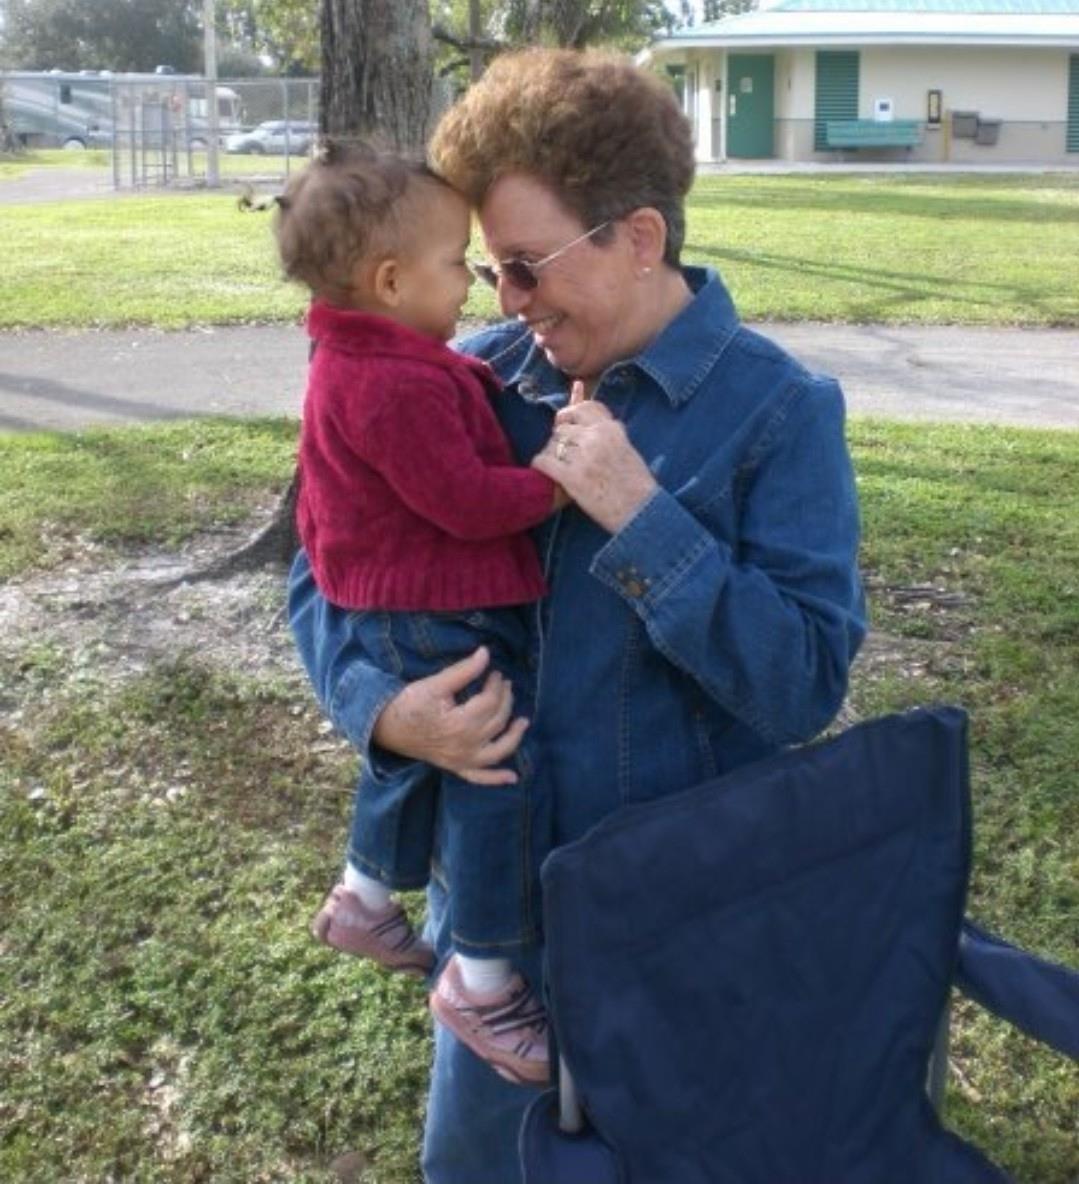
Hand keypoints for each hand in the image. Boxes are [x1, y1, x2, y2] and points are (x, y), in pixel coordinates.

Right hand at [371, 647, 527, 785]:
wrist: (386, 727)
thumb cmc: (409, 704)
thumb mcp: (435, 684)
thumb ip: (463, 670)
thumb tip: (486, 653)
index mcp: (460, 724)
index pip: (490, 702)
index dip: (496, 684)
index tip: (496, 672)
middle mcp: (466, 746)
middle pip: (497, 721)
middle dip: (505, 700)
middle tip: (504, 684)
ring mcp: (462, 760)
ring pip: (498, 751)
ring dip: (514, 737)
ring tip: (523, 722)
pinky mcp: (456, 768)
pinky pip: (480, 778)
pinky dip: (496, 778)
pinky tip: (513, 777)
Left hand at [532, 383, 657, 533]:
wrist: (640, 511)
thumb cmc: (636, 485)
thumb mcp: (626, 449)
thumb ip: (607, 433)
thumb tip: (587, 422)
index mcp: (612, 429)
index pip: (583, 408)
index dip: (569, 414)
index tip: (564, 422)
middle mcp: (597, 438)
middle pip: (563, 428)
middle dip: (560, 440)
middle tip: (564, 455)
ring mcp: (583, 457)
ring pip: (552, 444)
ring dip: (552, 454)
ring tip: (560, 467)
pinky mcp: (571, 477)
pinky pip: (544, 461)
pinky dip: (541, 465)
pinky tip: (545, 471)